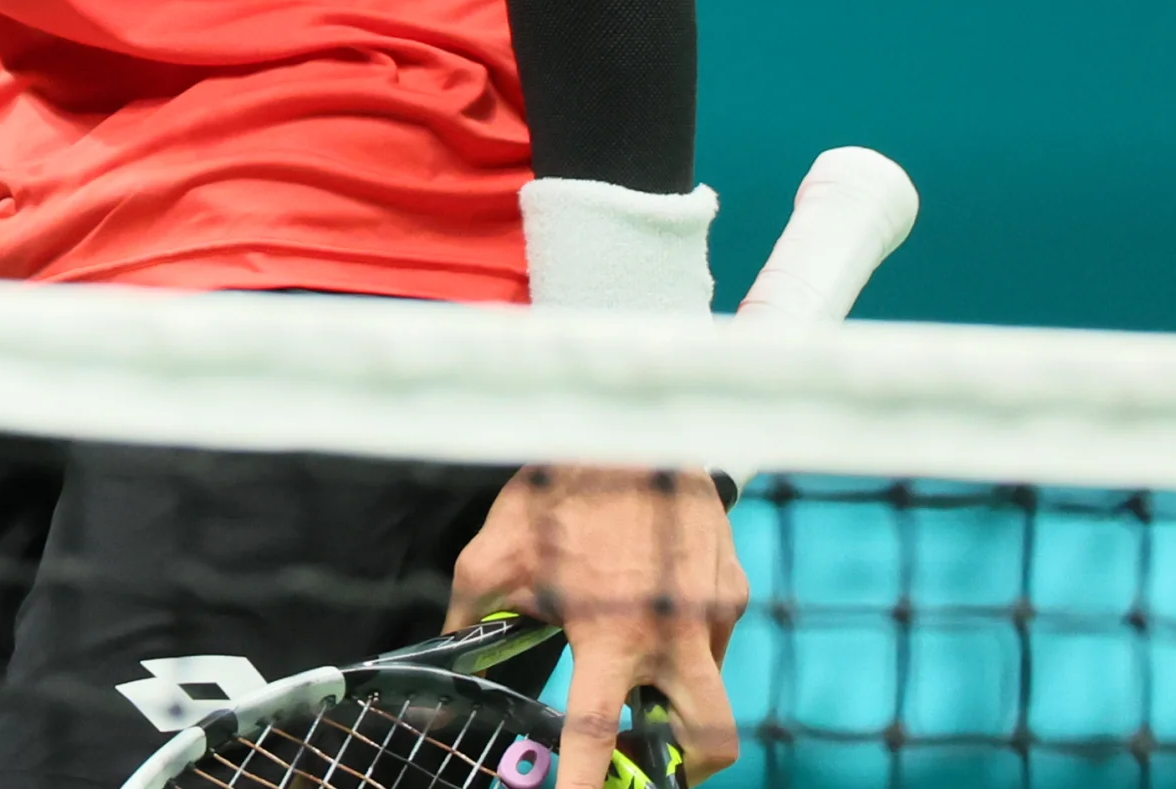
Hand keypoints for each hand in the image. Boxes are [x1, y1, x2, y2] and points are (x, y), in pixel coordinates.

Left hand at [449, 463, 744, 788]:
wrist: (628, 421)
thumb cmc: (560, 487)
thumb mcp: (499, 551)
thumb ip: (471, 613)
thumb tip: (443, 652)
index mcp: (612, 632)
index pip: (601, 732)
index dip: (589, 783)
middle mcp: (674, 631)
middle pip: (708, 739)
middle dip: (686, 767)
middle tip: (652, 759)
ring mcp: (712, 609)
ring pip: (712, 685)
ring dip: (681, 694)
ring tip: (639, 662)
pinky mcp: (732, 584)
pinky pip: (715, 635)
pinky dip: (687, 639)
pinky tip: (653, 603)